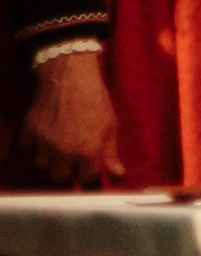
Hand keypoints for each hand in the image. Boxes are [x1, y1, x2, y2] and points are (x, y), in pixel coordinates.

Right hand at [22, 50, 122, 187]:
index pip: (86, 178)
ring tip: (58, 142)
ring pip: (42, 163)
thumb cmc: (96, 100)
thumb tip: (118, 174)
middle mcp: (64, 152)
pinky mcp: (29, 132)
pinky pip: (28, 146)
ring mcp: (44, 143)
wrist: (71, 77)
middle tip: (71, 155)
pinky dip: (34, 141)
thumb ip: (111, 153)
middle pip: (60, 177)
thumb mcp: (110, 125)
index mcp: (88, 152)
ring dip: (50, 157)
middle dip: (66, 168)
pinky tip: (45, 130)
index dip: (88, 171)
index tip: (88, 163)